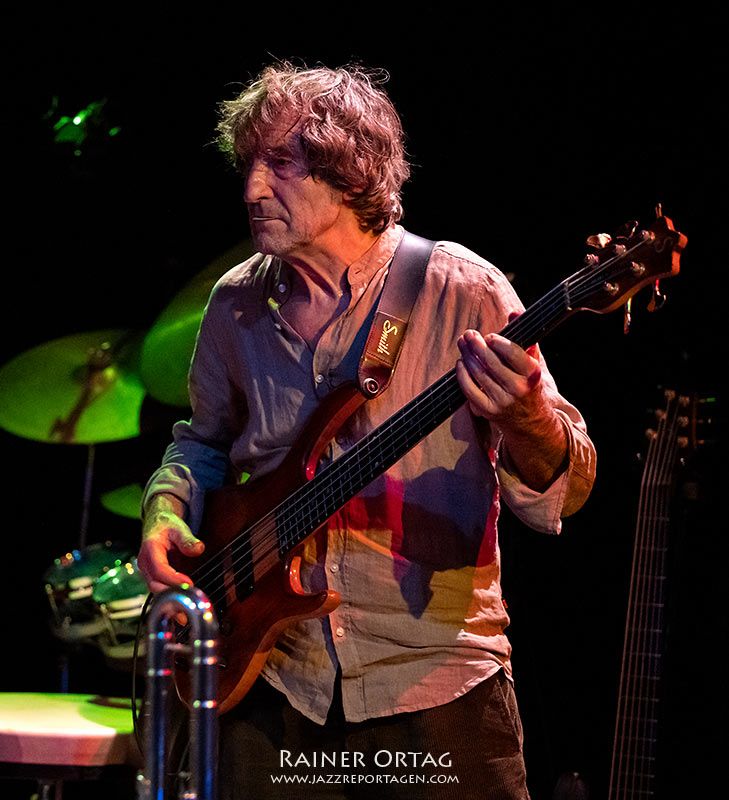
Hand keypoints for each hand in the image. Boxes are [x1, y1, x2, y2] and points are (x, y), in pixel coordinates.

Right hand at [137, 494, 204, 592]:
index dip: (172, 579)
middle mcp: (145, 563)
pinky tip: (183, 600)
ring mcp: (147, 572)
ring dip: (170, 598)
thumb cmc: (166, 526)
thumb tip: (198, 549)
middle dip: (171, 594)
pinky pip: (160, 589)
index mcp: (150, 549)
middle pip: (154, 584)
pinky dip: (170, 595)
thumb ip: (188, 540)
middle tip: (189, 598)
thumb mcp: (179, 528)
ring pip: (156, 590)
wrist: (157, 524)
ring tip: (187, 603)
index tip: (188, 584)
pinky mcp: (153, 577)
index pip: (159, 569)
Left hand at [456, 323, 567, 490]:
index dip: (497, 342)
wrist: (530, 421)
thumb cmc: (528, 384)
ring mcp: (502, 401)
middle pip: (491, 362)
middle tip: (468, 334)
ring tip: (463, 344)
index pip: (512, 353)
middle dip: (476, 345)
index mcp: (532, 374)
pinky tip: (460, 363)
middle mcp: (518, 389)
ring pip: (479, 374)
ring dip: (467, 356)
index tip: (489, 336)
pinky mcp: (489, 411)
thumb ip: (523, 337)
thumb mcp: (532, 362)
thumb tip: (514, 312)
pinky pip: (470, 390)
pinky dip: (462, 375)